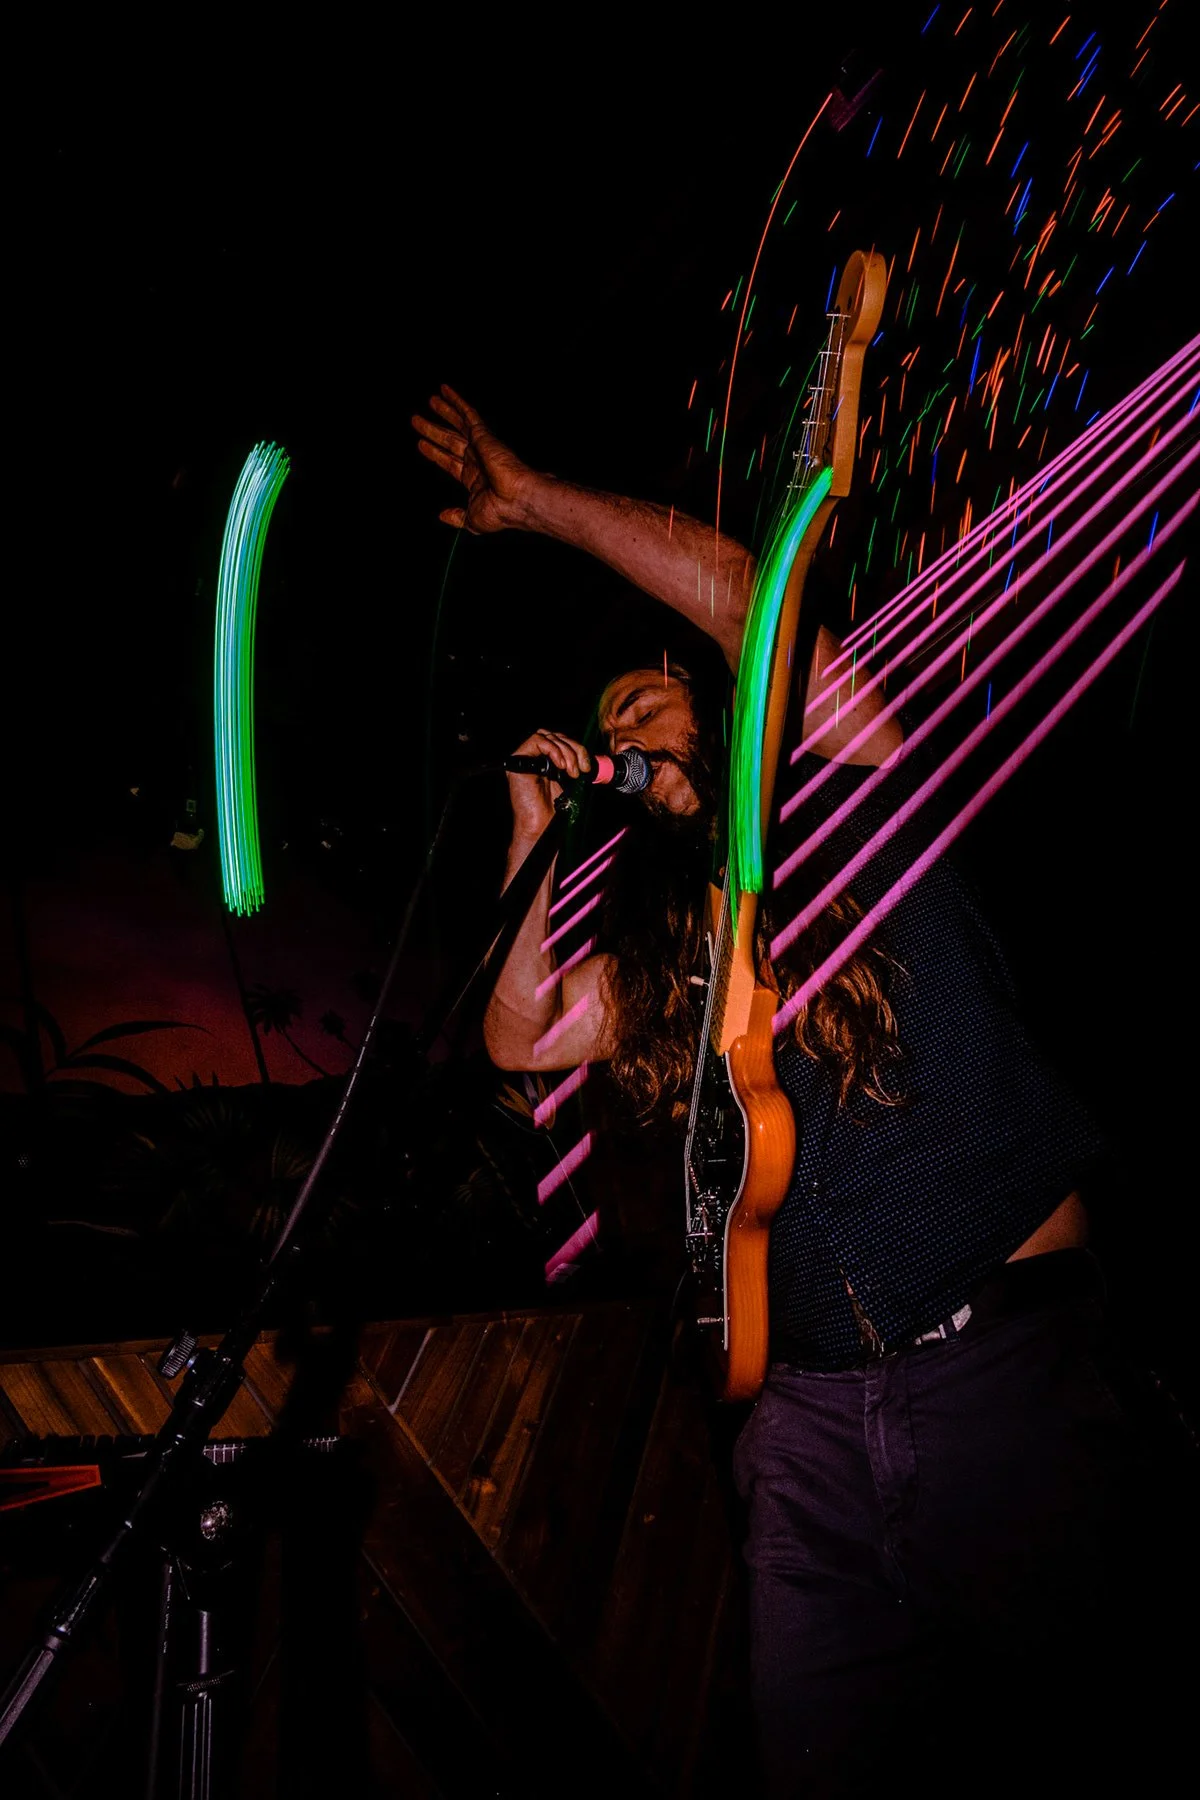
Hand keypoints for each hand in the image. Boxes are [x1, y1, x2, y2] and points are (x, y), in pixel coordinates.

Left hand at [412, 385, 531, 533]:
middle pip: (449, 441)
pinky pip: (468, 414)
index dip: (435, 453)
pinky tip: (444, 391)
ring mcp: (481, 446)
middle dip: (433, 430)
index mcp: (475, 479)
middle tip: (417, 420)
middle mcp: (477, 460)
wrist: (517, 500)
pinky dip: (456, 401)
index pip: (449, 462)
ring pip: (457, 424)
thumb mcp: (472, 519)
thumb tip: (444, 516)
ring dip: (443, 411)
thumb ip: (457, 516)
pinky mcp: (483, 436)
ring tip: (430, 400)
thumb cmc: (500, 512)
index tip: (422, 444)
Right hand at [505, 728, 592, 840]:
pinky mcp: (517, 760)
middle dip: (574, 749)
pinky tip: (560, 766)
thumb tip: (590, 754)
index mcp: (548, 759)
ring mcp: (526, 757)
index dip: (578, 748)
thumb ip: (575, 764)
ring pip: (548, 736)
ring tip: (571, 772)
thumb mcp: (571, 780)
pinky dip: (553, 750)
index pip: (563, 740)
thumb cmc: (555, 808)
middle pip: (557, 736)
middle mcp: (535, 756)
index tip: (587, 766)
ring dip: (566, 751)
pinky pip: (536, 741)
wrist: (540, 825)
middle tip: (581, 769)